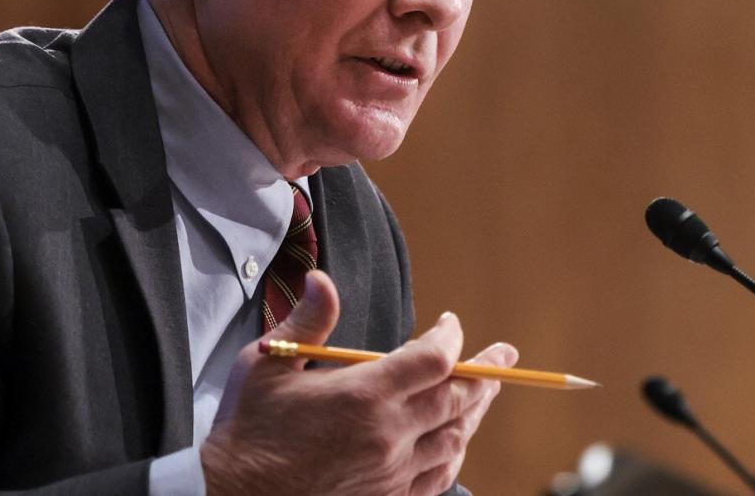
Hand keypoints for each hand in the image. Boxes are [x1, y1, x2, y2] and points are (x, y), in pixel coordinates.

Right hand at [200, 270, 517, 494]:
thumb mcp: (267, 363)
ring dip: (476, 410)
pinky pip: (438, 476)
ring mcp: (390, 472)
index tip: (449, 323)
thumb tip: (321, 278)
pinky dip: (455, 452)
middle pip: (457, 398)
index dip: (451, 337)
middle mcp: (387, 436)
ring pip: (455, 437)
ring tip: (488, 391)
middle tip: (507, 355)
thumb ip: (307, 321)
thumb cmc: (248, 428)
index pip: (434, 359)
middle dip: (486, 371)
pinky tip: (457, 440)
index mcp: (363, 397)